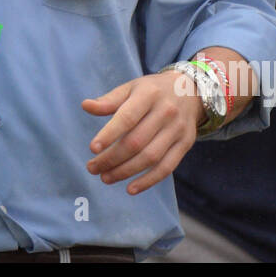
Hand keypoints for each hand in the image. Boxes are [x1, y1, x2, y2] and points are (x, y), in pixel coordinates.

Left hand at [81, 72, 201, 194]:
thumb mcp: (131, 88)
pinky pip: (167, 168)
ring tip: (105, 177)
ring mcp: (177, 130)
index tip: (93, 148)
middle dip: (112, 158)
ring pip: (150, 157)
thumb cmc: (152, 91)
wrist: (189, 90)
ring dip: (125, 172)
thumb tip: (85, 106)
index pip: (127, 117)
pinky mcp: (185, 144)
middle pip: (137, 142)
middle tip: (92, 168)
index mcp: (149, 94)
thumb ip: (109, 100)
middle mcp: (166, 112)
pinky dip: (148, 181)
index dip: (109, 134)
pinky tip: (130, 188)